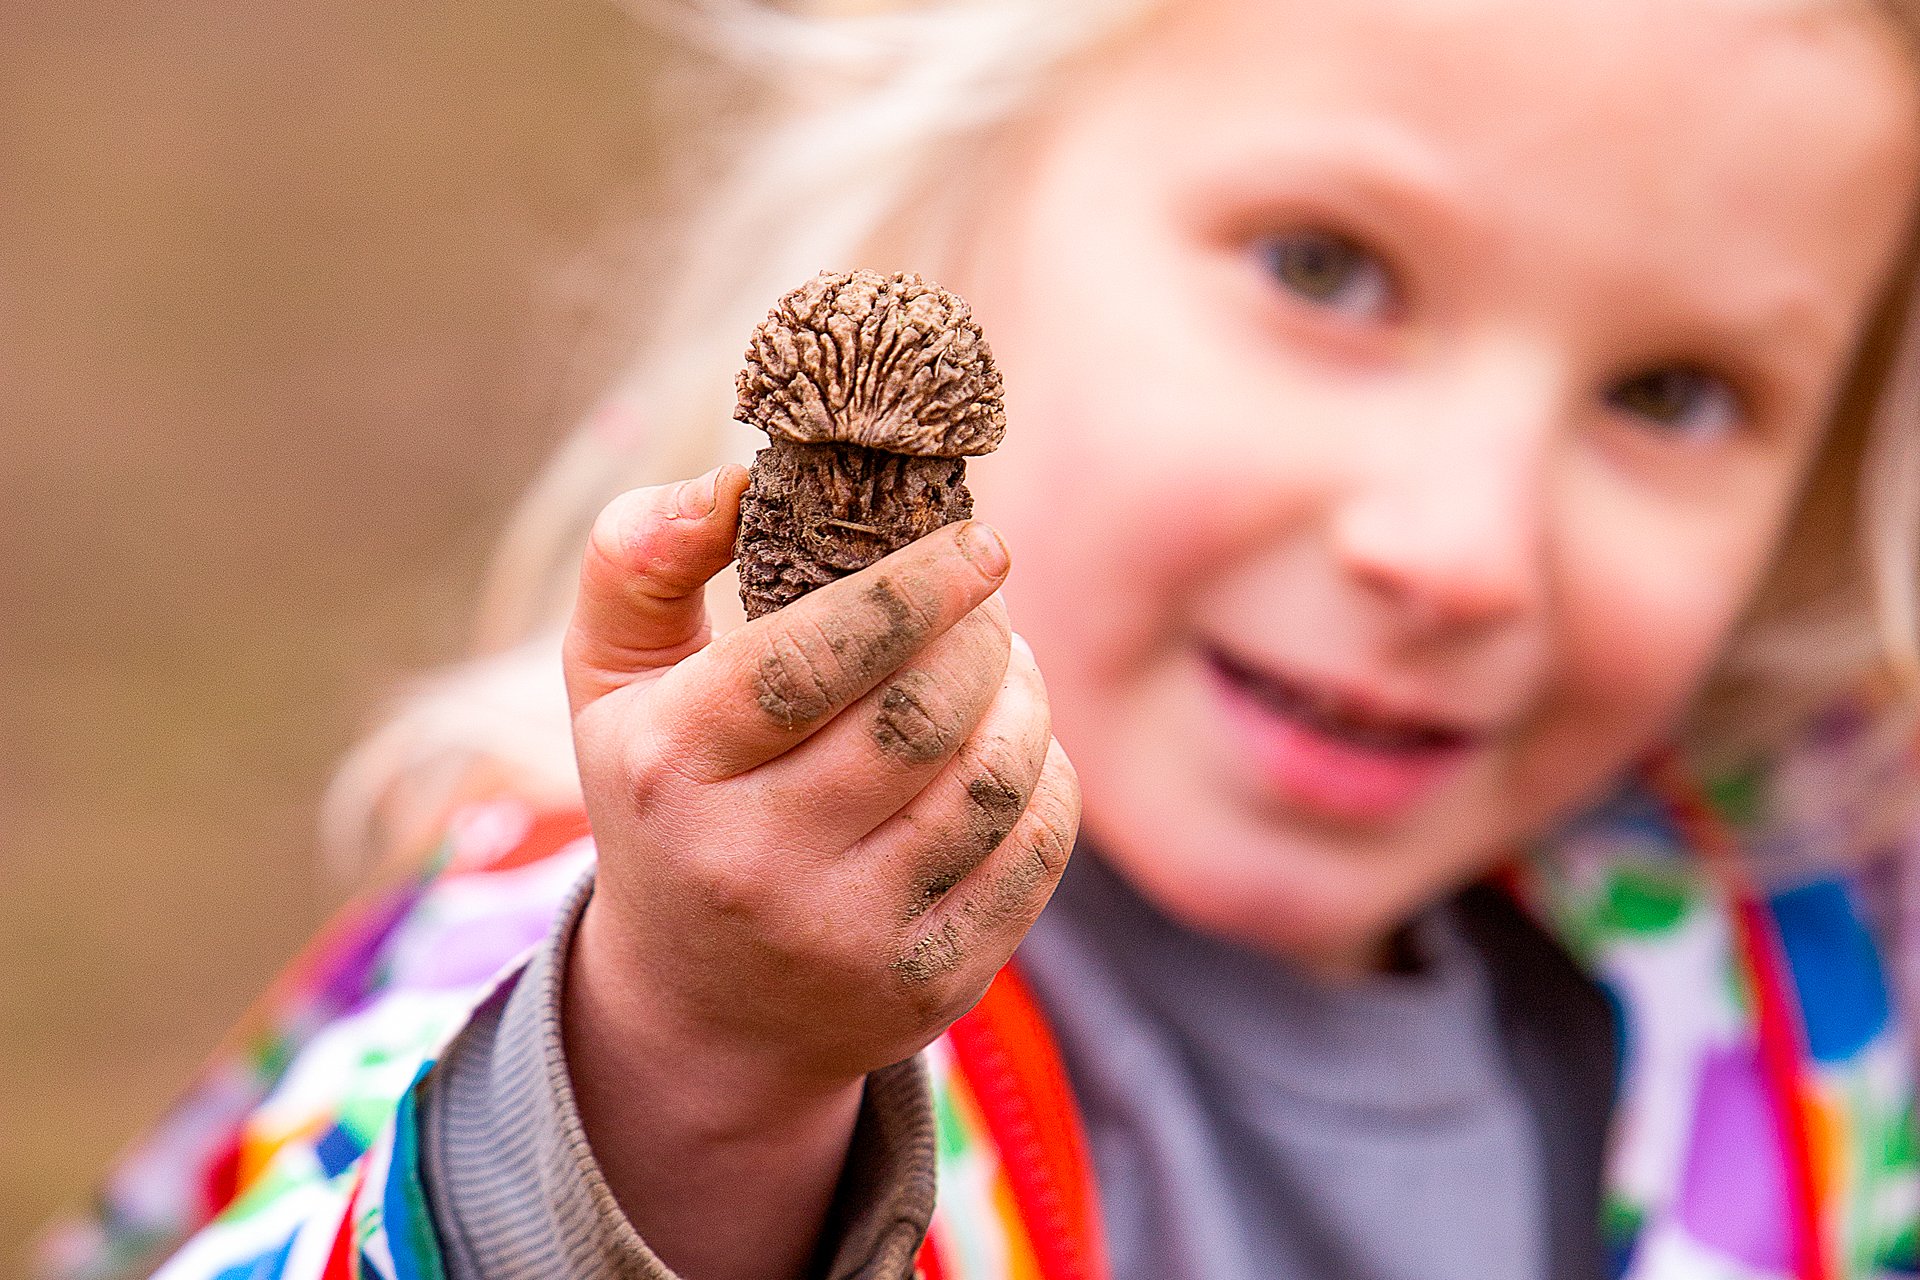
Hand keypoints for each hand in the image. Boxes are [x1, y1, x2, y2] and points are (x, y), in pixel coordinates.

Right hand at [559, 464, 1077, 1278]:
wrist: (703, 1011)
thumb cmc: (669, 804)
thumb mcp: (613, 686)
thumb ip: (639, 562)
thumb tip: (734, 479)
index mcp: (672, 770)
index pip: (809, 660)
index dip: (911, 588)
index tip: (977, 542)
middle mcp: (753, 864)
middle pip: (920, 717)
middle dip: (980, 636)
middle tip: (986, 600)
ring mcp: (846, 936)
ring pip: (990, 783)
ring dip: (1024, 698)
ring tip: (1002, 665)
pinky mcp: (928, 983)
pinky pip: (1033, 853)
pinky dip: (1045, 777)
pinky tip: (1015, 748)